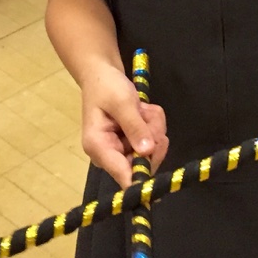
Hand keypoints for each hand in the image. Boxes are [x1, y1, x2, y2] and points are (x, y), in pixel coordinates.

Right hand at [81, 65, 168, 187]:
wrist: (103, 74)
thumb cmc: (106, 86)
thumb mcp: (122, 102)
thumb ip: (134, 126)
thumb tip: (147, 153)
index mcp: (99, 147)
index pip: (121, 174)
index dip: (140, 180)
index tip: (158, 183)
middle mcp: (110, 154)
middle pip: (143, 163)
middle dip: (153, 137)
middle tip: (148, 115)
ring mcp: (122, 149)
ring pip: (152, 150)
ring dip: (154, 127)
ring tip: (142, 108)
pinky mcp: (133, 143)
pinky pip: (154, 140)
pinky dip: (154, 123)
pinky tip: (143, 110)